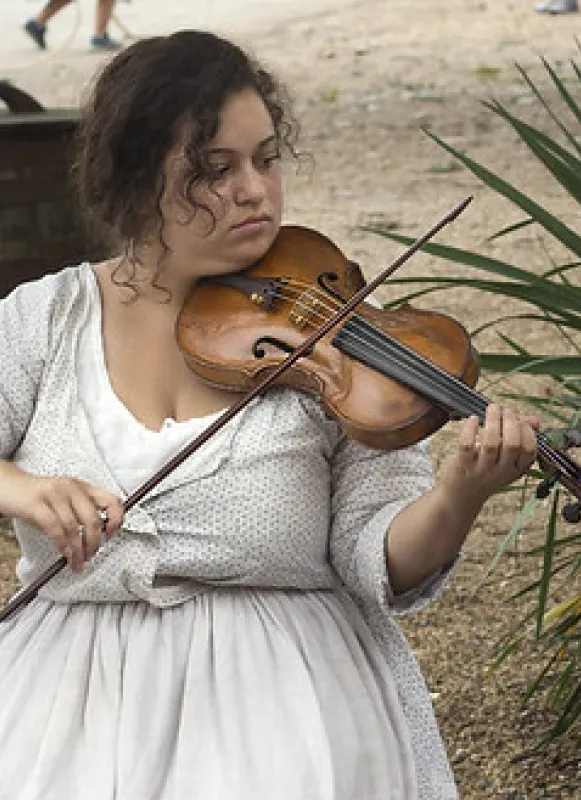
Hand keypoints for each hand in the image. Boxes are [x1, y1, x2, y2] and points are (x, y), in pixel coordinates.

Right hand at [0, 467, 123, 572]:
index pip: (111, 500)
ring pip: (73, 526)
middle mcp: (71, 488)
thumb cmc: (36, 498)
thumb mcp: (63, 503)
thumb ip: (79, 516)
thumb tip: (93, 540)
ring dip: (77, 549)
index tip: (112, 534)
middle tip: (90, 555)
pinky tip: (64, 553)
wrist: (8, 486)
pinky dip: (62, 544)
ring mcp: (54, 493)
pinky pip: (54, 527)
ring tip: (77, 561)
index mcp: (82, 487)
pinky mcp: (36, 503)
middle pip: (92, 518)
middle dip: (93, 542)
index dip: (116, 519)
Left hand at [439, 404, 537, 505]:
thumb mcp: (507, 461)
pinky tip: (473, 419)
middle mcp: (501, 471)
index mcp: (516, 469)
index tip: (519, 420)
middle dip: (510, 422)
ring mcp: (482, 469)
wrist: (461, 497)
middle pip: (512, 444)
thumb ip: (521, 439)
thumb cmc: (486, 473)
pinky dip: (470, 429)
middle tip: (504, 410)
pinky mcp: (463, 466)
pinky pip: (467, 445)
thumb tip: (534, 420)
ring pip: (491, 443)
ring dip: (493, 421)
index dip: (526, 431)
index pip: (529, 450)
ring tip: (492, 408)